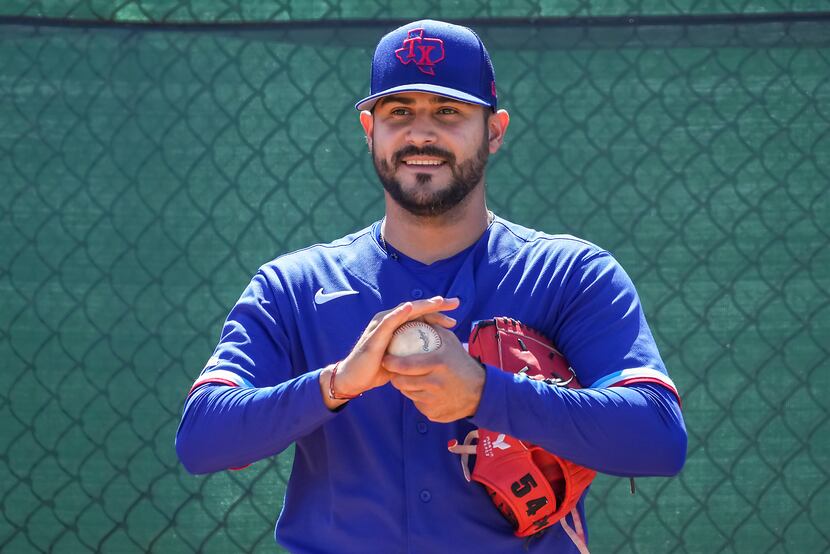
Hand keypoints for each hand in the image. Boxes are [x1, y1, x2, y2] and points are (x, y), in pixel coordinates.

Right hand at [320, 297, 459, 408]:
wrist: (354, 379)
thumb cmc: (377, 369)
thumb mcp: (401, 360)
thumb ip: (413, 354)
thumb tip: (432, 359)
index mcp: (397, 326)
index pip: (420, 316)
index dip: (438, 314)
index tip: (455, 320)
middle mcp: (389, 320)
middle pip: (416, 308)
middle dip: (437, 305)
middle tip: (456, 303)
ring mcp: (381, 325)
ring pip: (406, 311)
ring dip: (423, 305)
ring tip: (438, 301)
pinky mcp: (374, 334)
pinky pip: (388, 321)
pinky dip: (399, 313)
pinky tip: (410, 307)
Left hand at [382, 325, 485, 422]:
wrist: (480, 391)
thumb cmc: (461, 362)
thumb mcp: (450, 341)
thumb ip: (432, 326)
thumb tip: (416, 312)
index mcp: (437, 362)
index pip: (404, 365)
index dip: (391, 363)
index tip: (386, 359)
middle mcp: (435, 382)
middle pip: (401, 382)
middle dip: (394, 376)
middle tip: (393, 370)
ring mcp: (434, 400)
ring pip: (407, 393)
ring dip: (405, 386)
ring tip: (408, 378)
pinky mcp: (433, 413)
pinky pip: (416, 404)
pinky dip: (417, 397)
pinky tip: (423, 390)